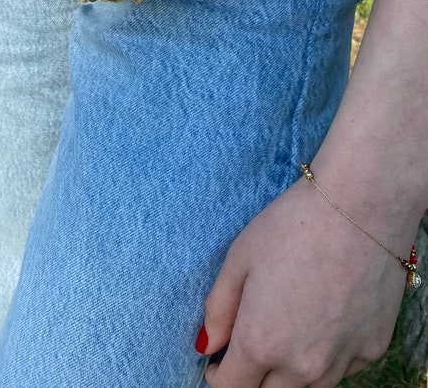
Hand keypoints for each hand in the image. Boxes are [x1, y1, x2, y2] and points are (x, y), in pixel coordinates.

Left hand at [200, 177, 408, 386]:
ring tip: (286, 329)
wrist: (361, 209)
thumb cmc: (292, 226)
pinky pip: (341, 369)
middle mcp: (302, 365)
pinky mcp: (372, 350)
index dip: (218, 377)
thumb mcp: (239, 259)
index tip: (216, 362)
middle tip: (249, 346)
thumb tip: (206, 345)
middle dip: (252, 377)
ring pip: (307, 387)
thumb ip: (219, 308)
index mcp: (262, 342)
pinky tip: (321, 322)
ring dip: (288, 371)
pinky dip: (326, 357)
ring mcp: (341, 361)